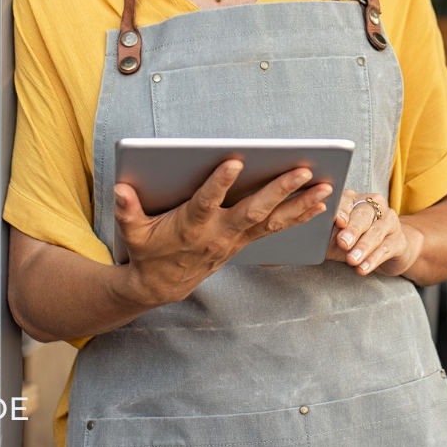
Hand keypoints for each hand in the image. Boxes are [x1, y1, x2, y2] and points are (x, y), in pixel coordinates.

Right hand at [113, 159, 331, 306]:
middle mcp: (219, 233)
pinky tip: (320, 203)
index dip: (219, 183)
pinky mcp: (245, 241)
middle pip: (253, 210)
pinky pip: (277, 228)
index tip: (235, 161)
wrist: (162, 285)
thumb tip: (121, 189)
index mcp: (191, 226)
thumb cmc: (148, 251)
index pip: (206, 202)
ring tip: (326, 187)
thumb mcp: (132, 232)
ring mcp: (236, 239)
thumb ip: (127, 210)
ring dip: (300, 204)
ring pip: (273, 220)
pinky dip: (299, 216)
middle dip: (279, 190)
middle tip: (303, 170)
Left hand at [328, 190, 422, 276]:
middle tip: (343, 243)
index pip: (347, 200)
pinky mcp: (399, 239)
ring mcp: (389, 221)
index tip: (337, 222)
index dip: (342, 210)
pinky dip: (373, 259)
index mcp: (354, 199)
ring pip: (376, 232)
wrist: (387, 250)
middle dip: (353, 230)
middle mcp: (374, 205)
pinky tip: (363, 268)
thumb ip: (327, 234)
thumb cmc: (354, 240)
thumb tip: (311, 239)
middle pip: (364, 214)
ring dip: (363, 247)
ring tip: (352, 260)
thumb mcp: (337, 236)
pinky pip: (386, 248)